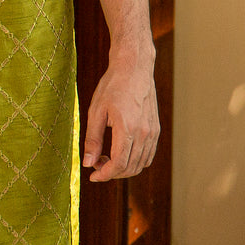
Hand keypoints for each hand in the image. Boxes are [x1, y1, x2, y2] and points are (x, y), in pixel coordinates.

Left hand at [82, 56, 158, 181]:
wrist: (134, 68)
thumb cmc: (113, 86)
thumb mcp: (96, 111)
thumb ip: (93, 139)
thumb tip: (88, 163)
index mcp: (127, 128)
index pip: (119, 164)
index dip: (105, 175)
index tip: (92, 176)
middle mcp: (144, 133)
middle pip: (130, 168)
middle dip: (112, 173)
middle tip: (96, 164)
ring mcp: (152, 132)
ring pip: (140, 164)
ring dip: (123, 169)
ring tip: (106, 158)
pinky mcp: (156, 129)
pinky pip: (148, 155)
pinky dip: (136, 161)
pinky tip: (121, 153)